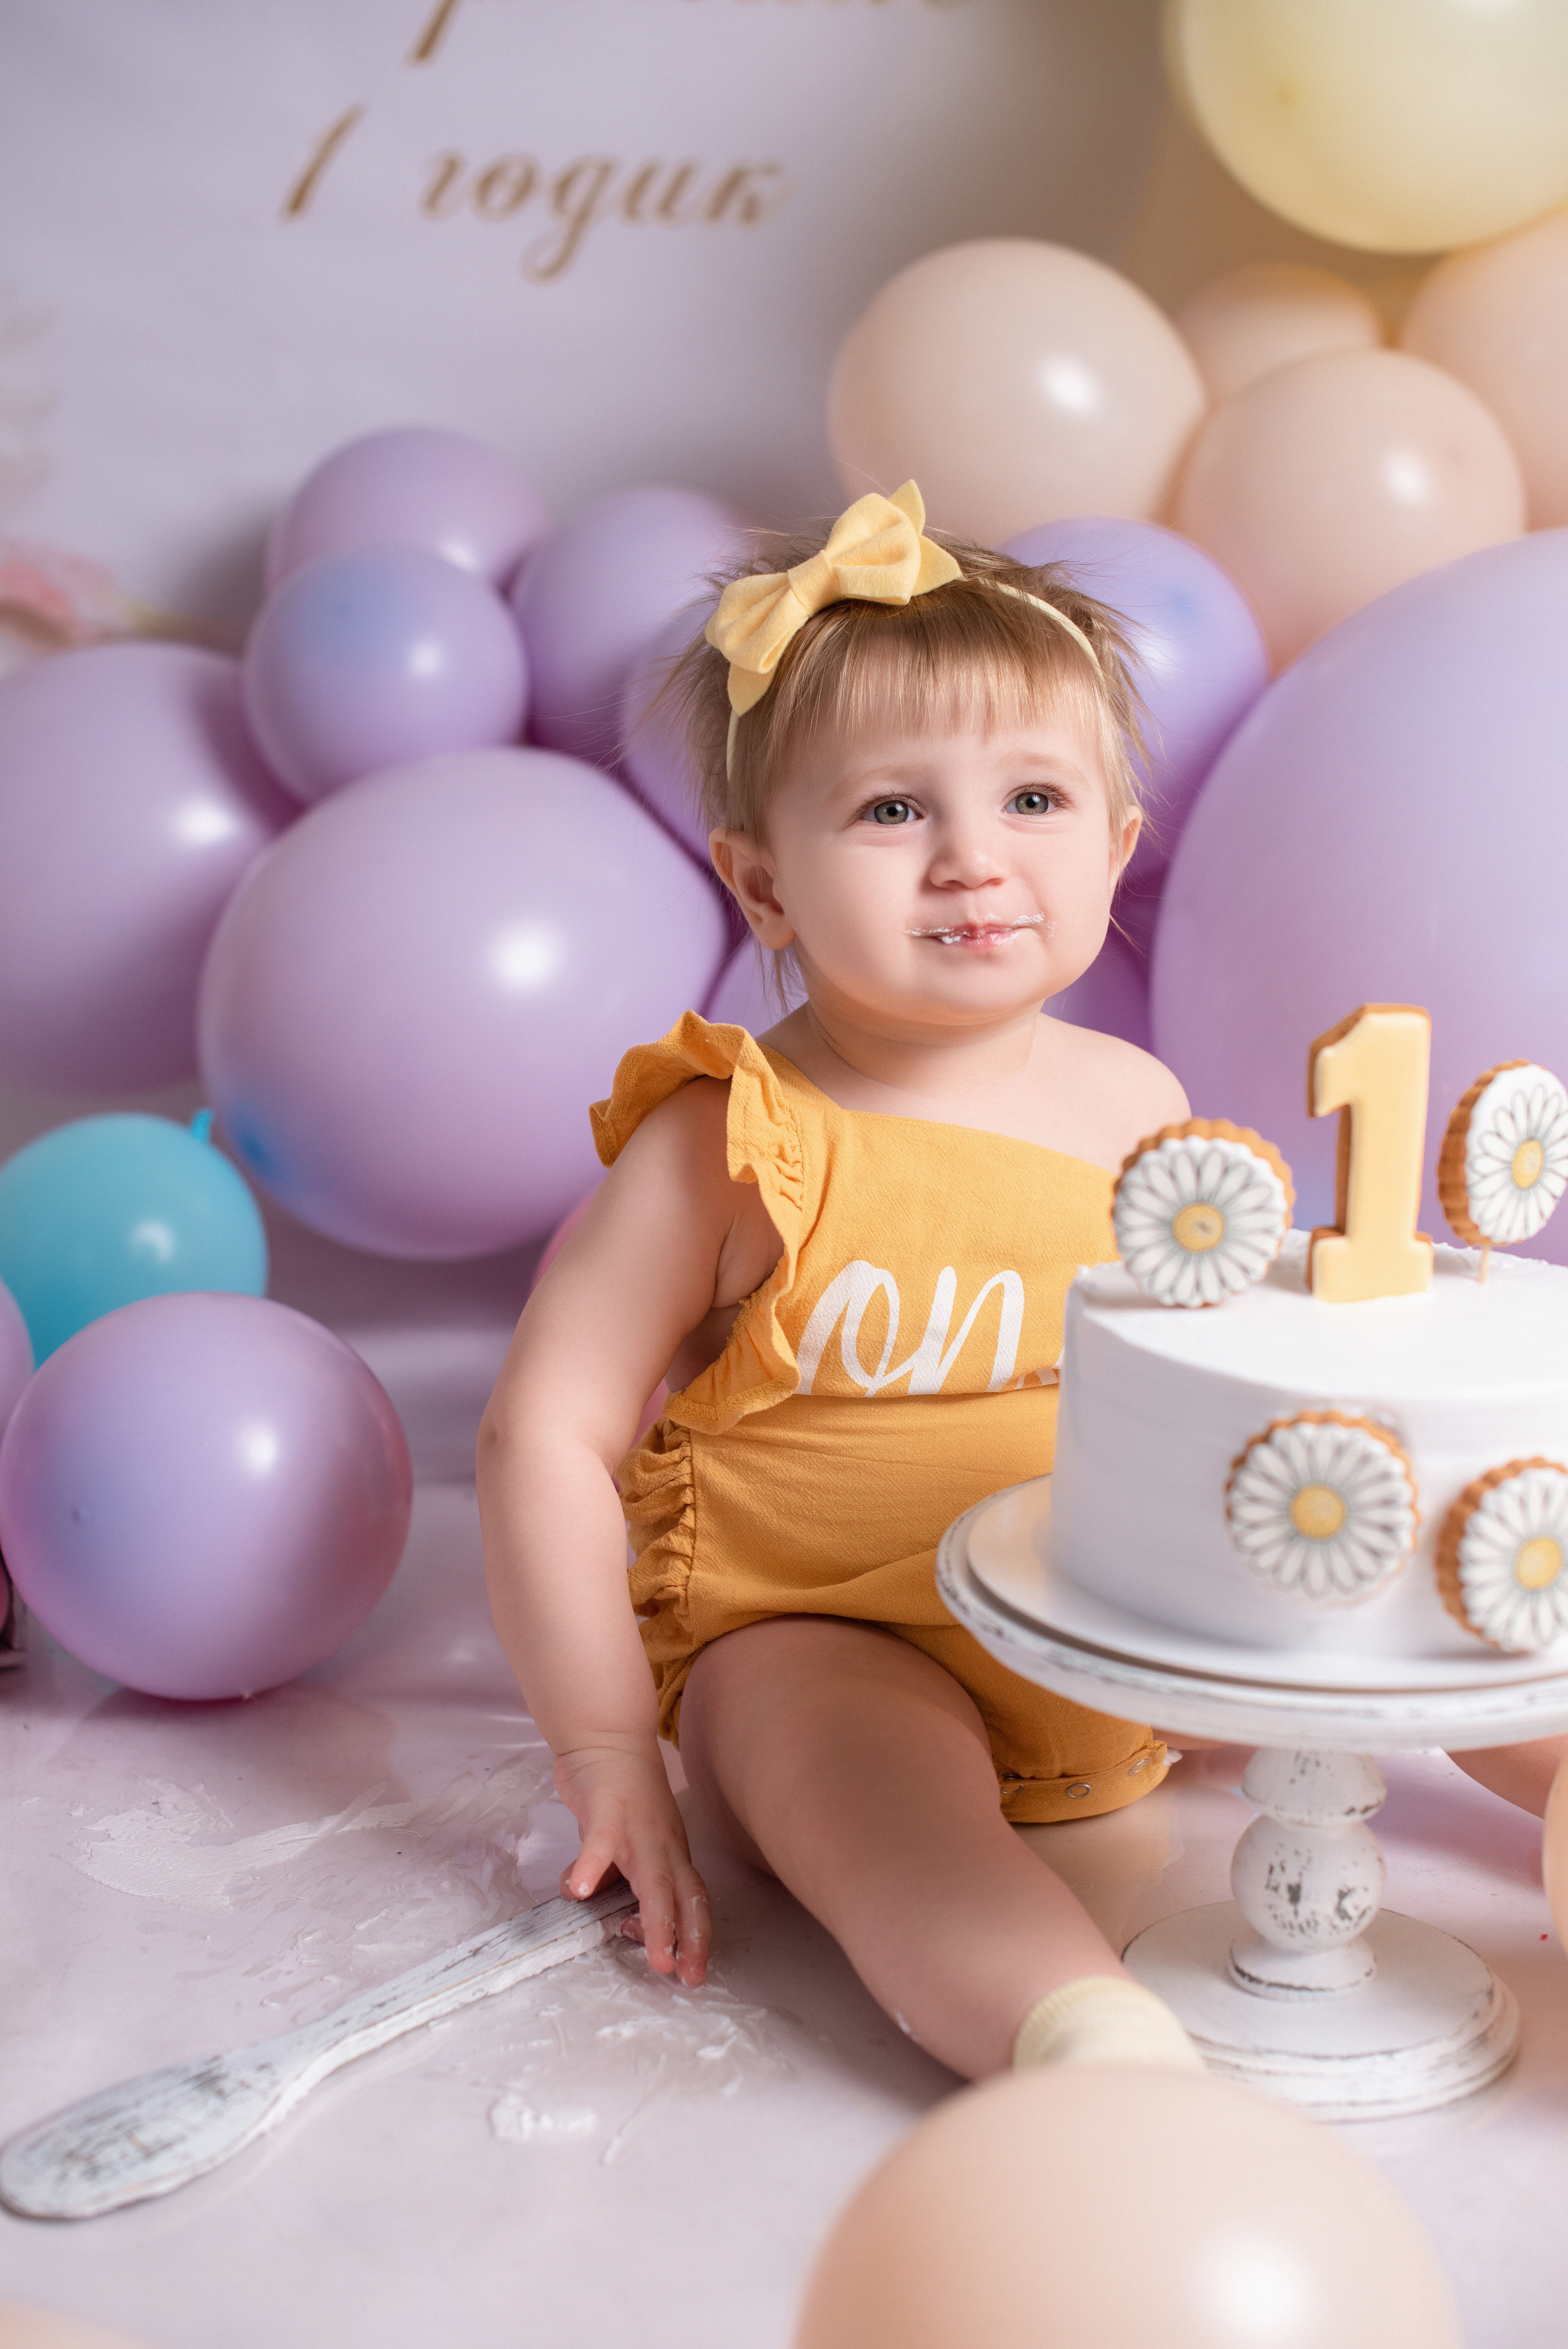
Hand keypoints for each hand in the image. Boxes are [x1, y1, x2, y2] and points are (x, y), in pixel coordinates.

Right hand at [552, 1733, 710, 1985]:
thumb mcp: (618, 1842)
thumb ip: (608, 1872)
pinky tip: (579, 1890)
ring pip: (653, 1878)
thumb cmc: (617, 1792)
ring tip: (654, 1954)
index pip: (691, 1898)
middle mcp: (662, 1843)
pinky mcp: (606, 1809)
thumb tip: (587, 1899)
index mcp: (670, 1852)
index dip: (695, 1935)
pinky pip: (598, 1841)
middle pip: (682, 1894)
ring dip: (656, 1918)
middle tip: (686, 1975)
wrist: (606, 1734)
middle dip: (688, 1937)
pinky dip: (591, 1865)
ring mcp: (637, 1827)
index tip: (694, 1972)